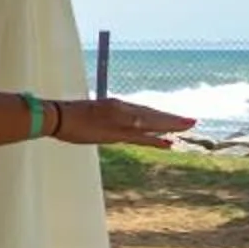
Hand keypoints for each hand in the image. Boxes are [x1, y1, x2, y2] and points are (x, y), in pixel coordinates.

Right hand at [53, 97, 190, 148]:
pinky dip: (155, 139)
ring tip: (189, 126)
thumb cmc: (67, 115)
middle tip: (192, 121)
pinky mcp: (116, 132)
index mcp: (116, 105)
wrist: (56, 116)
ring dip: (171, 125)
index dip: (160, 115)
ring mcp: (120, 121)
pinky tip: (168, 142)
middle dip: (172, 119)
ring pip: (151, 123)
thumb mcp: (89, 115)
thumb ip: (103, 119)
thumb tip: (107, 125)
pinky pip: (141, 136)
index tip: (174, 119)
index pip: (144, 110)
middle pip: (152, 115)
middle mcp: (122, 110)